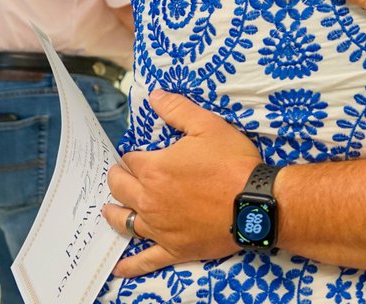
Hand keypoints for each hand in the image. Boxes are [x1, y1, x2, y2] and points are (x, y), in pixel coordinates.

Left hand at [104, 90, 260, 276]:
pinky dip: (129, 266)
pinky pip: (144, 260)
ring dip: (115, 213)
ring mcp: (159, 228)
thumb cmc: (233, 163)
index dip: (134, 155)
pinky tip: (118, 270)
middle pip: (120, 189)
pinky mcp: (173, 249)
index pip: (131, 159)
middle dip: (117, 179)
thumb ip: (178, 110)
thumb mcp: (208, 126)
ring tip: (110, 209)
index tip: (139, 154)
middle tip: (119, 175)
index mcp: (154, 169)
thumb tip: (154, 95)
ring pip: (125, 222)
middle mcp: (149, 200)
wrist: (255, 203)